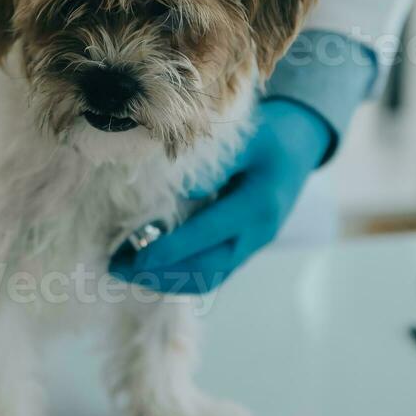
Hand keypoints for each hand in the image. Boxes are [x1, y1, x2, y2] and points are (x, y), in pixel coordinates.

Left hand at [109, 98, 332, 293]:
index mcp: (258, 205)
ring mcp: (254, 245)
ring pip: (209, 278)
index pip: (206, 235)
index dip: (167, 249)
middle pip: (206, 269)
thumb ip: (213, 162)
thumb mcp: (245, 137)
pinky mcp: (246, 248)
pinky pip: (213, 272)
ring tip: (126, 270)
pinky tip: (150, 268)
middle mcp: (258, 234)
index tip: (130, 256)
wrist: (300, 144)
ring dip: (166, 280)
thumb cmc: (268, 134)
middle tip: (115, 266)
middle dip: (159, 273)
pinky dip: (180, 275)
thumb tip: (176, 189)